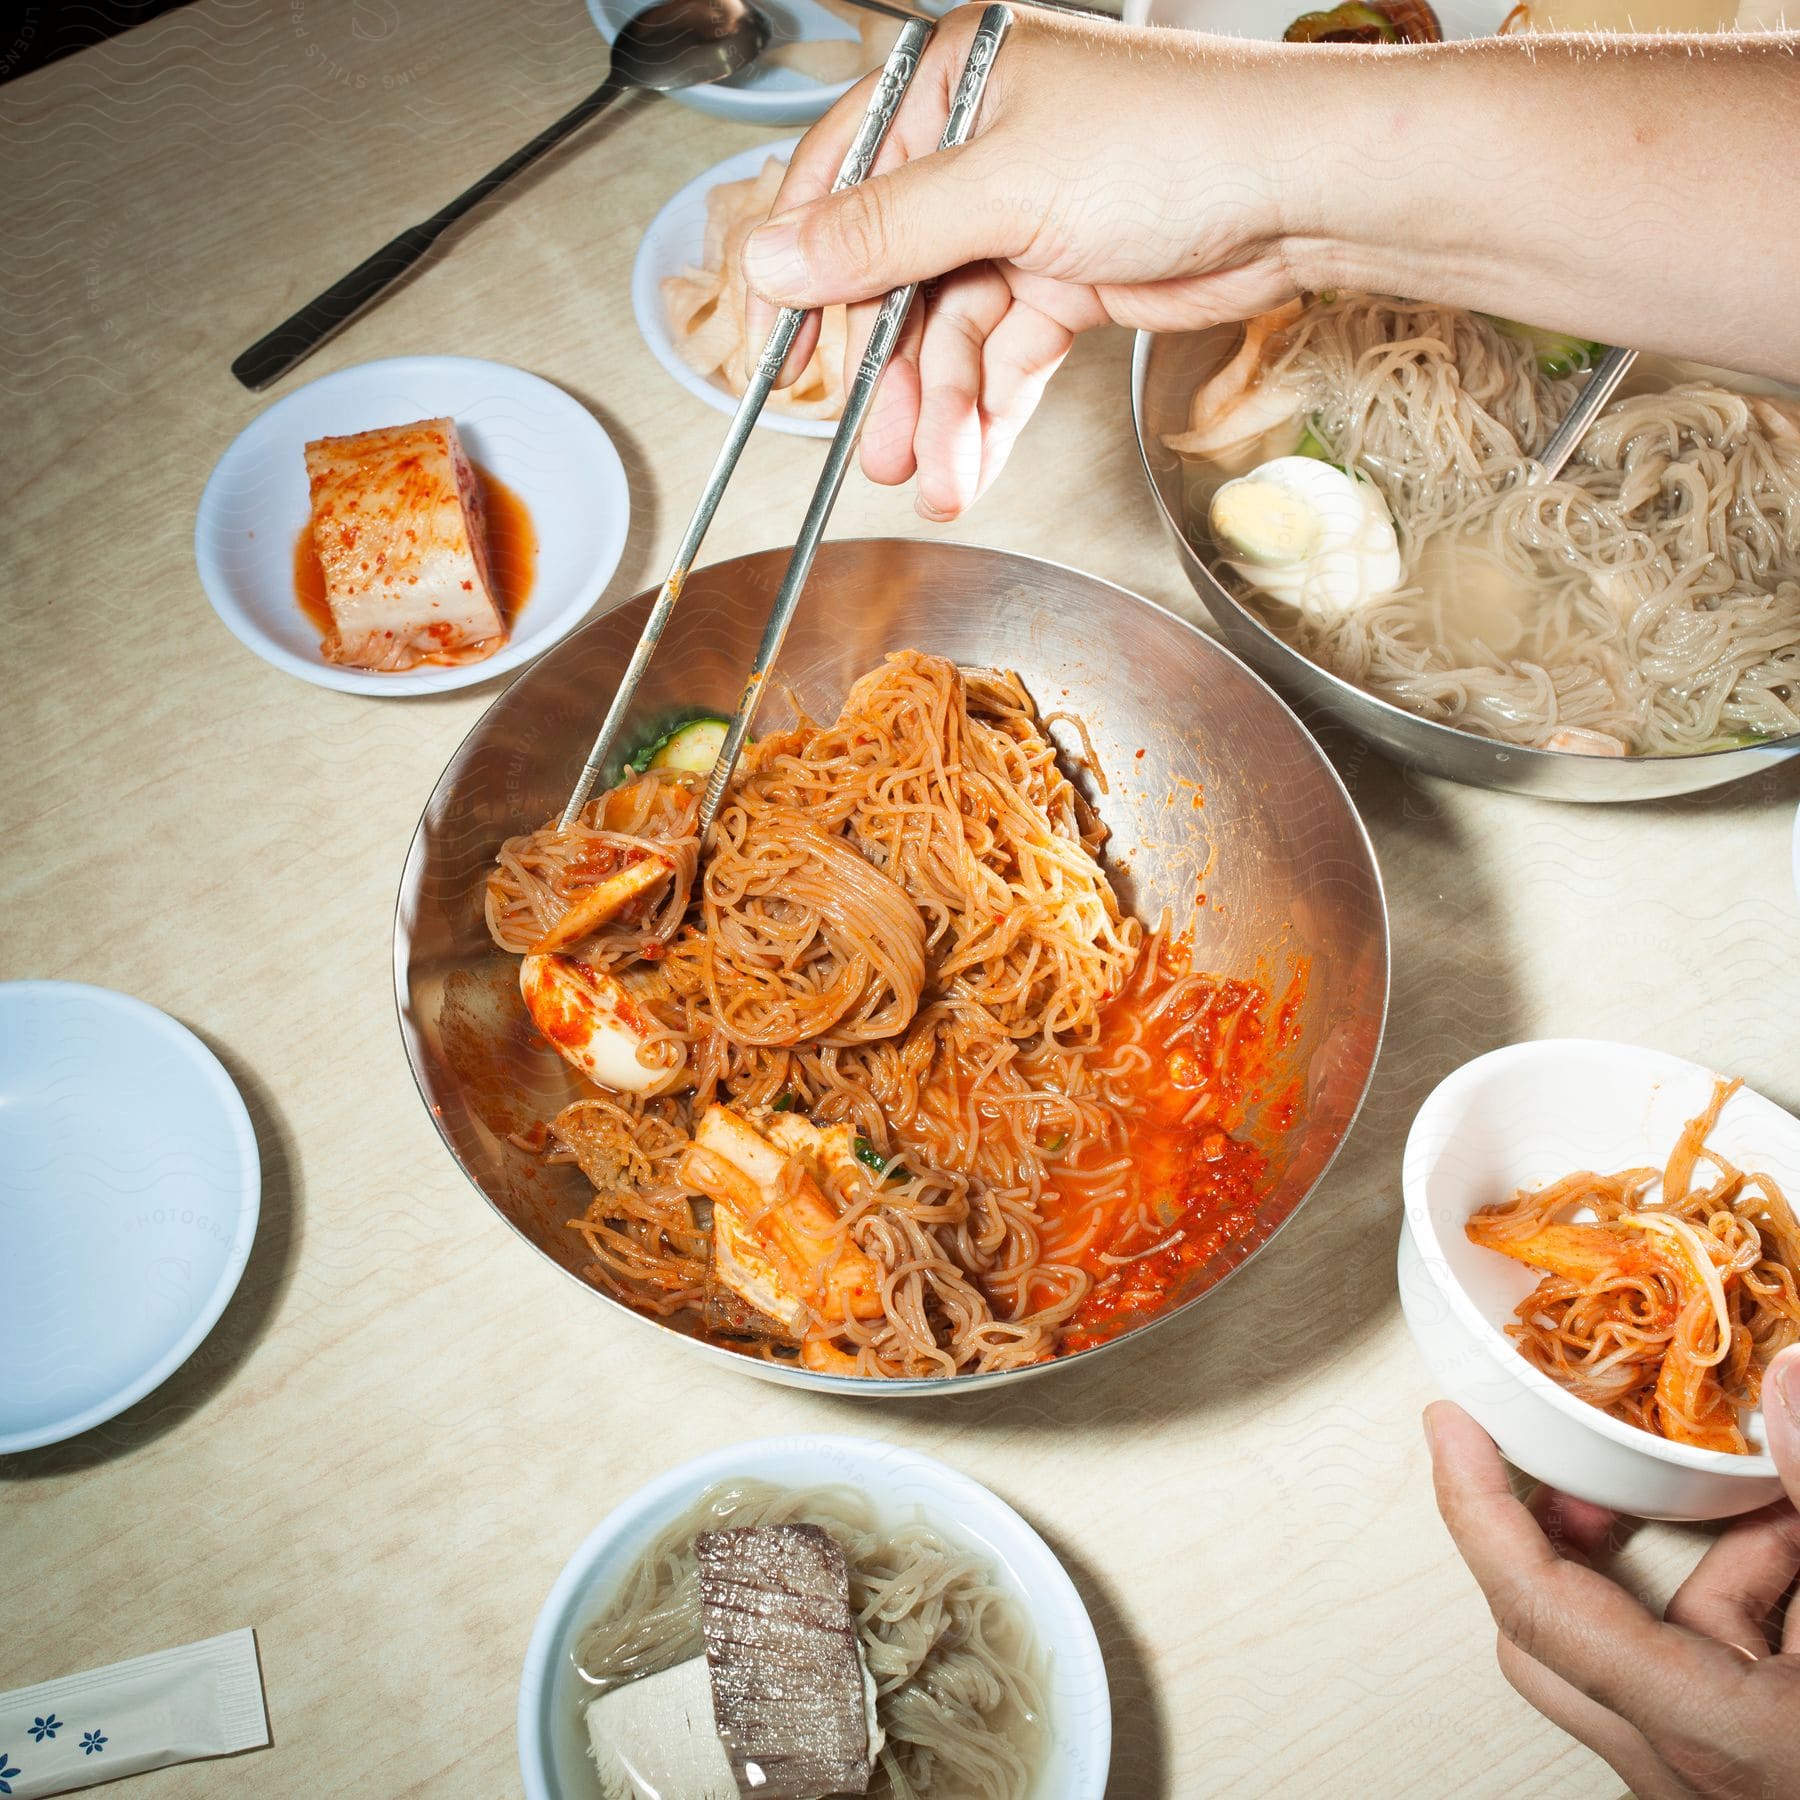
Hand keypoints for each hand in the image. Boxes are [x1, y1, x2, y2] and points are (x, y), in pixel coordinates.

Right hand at [741, 5, 1301, 520]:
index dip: (800, 277)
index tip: (774, 358)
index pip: (837, 182)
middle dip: (886, 375)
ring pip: (951, 332)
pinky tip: (971, 459)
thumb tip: (771, 256)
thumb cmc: (1178, 144)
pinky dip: (988, 411)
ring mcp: (1024, 219)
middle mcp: (980, 149)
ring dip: (941, 411)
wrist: (1302, 193)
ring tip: (931, 474)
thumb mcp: (1001, 188)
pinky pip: (1004, 356)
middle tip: (871, 446)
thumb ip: (879, 234)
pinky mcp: (1065, 279)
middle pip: (894, 277)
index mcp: (950, 87)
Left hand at [1424, 1347, 1799, 1799]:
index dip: (1478, 1508)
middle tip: (1581, 1458)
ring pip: (1652, 1651)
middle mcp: (1700, 1775)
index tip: (1450, 1430)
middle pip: (1557, 1636)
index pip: (1541, 1609)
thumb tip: (1789, 1383)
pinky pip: (1721, 1674)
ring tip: (1766, 1494)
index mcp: (1719, 1738)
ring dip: (1696, 1563)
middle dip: (1564, 1533)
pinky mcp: (1764, 1776)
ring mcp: (1727, 1785)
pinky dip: (1750, 1605)